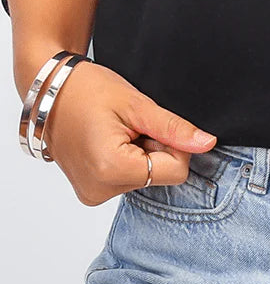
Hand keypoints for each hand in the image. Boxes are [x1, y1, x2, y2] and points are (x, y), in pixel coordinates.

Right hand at [35, 59, 217, 205]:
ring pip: (145, 178)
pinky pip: (127, 180)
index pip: (176, 171)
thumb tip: (207, 144)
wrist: (49, 89)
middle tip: (128, 126)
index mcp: (111, 170)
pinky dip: (126, 159)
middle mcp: (99, 190)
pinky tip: (108, 140)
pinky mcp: (90, 191)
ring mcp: (92, 193)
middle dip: (153, 148)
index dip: (172, 144)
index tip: (149, 125)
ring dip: (139, 153)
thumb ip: (174, 129)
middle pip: (160, 177)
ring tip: (115, 131)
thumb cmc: (87, 90)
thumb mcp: (137, 105)